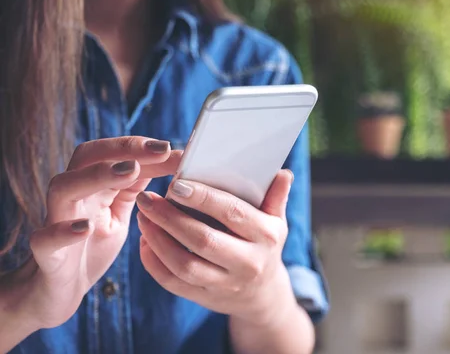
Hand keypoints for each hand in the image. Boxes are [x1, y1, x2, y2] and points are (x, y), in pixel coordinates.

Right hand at [12, 137, 181, 330]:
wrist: (58, 292)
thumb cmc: (92, 247)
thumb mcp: (119, 213)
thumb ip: (135, 188)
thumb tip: (168, 160)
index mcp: (92, 186)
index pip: (113, 153)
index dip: (141, 146)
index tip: (172, 145)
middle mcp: (73, 196)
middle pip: (87, 157)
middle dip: (124, 149)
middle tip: (161, 149)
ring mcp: (56, 222)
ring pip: (64, 187)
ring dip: (97, 176)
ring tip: (130, 171)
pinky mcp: (47, 254)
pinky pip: (45, 239)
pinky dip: (63, 231)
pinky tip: (85, 227)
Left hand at [136, 170, 295, 325]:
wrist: (262, 294)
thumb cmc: (265, 245)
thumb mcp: (276, 221)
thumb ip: (276, 196)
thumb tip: (283, 173)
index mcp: (266, 237)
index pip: (232, 213)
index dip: (203, 198)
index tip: (175, 184)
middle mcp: (248, 263)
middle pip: (203, 240)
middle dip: (170, 218)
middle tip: (147, 199)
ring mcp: (225, 284)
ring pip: (184, 265)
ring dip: (158, 240)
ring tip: (144, 217)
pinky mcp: (205, 299)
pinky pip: (174, 283)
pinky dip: (154, 264)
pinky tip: (145, 242)